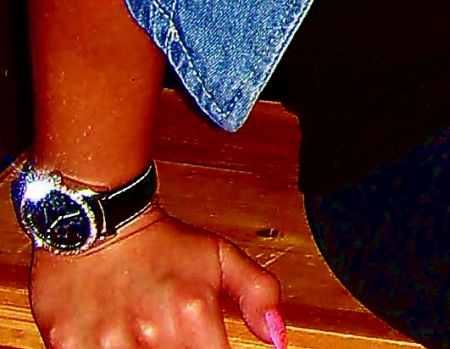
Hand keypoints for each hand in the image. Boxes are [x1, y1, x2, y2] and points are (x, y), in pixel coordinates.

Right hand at [29, 207, 285, 347]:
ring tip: (138, 333)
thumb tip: (279, 339)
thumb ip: (257, 294)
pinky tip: (111, 335)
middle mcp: (151, 334)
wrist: (96, 215)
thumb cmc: (159, 242)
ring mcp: (107, 344)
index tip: (196, 341)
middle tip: (167, 332)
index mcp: (192, 316)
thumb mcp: (218, 257)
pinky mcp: (69, 345)